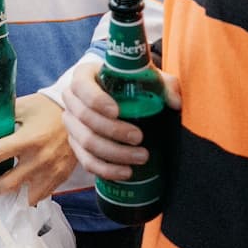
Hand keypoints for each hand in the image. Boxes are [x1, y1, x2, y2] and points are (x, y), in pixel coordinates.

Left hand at [0, 93, 76, 205]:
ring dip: (6, 195)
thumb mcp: (23, 106)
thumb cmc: (47, 108)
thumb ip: (3, 116)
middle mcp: (39, 159)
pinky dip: (27, 195)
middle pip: (6, 184)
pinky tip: (19, 189)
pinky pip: (40, 195)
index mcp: (28, 139)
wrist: (80, 114)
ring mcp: (51, 171)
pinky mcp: (61, 177)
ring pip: (23, 196)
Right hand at [62, 62, 180, 181]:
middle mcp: (72, 99)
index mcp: (84, 76)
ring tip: (140, 157)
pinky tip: (125, 172)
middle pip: (85, 118)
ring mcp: (72, 124)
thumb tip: (175, 102)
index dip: (97, 100)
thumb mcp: (147, 76)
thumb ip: (164, 84)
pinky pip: (86, 161)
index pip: (82, 87)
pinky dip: (106, 169)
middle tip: (139, 137)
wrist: (115, 94)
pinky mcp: (77, 145)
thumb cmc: (130, 82)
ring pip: (86, 143)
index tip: (117, 111)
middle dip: (113, 131)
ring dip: (114, 153)